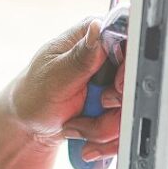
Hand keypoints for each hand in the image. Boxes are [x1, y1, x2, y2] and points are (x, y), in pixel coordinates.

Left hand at [6, 17, 124, 159]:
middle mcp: (108, 57)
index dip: (131, 67)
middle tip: (92, 111)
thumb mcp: (54, 77)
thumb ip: (80, 56)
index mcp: (93, 36)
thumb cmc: (33, 96)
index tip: (116, 88)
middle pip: (137, 81)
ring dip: (105, 129)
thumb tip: (98, 28)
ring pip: (133, 109)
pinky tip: (85, 139)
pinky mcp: (117, 106)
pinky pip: (126, 126)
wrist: (30, 125)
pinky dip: (107, 140)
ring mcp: (114, 83)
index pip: (131, 41)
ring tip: (77, 128)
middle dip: (114, 109)